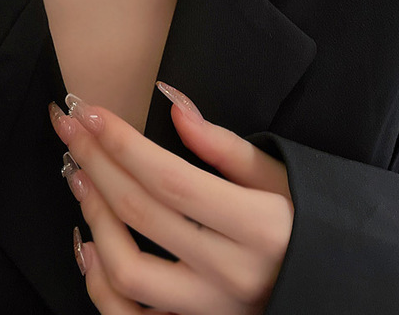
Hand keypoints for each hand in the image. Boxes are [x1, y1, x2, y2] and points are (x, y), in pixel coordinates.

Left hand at [48, 81, 293, 314]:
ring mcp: (210, 310)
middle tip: (70, 129)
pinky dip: (98, 285)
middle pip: (141, 212)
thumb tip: (172, 105)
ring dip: (93, 216)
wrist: (327, 281)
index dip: (122, 142)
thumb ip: (222, 144)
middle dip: (96, 161)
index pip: (170, 178)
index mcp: (257, 226)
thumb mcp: (277, 174)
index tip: (90, 112)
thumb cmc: (304, 220)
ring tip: (79, 176)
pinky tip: (87, 245)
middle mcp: (231, 273)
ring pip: (128, 269)